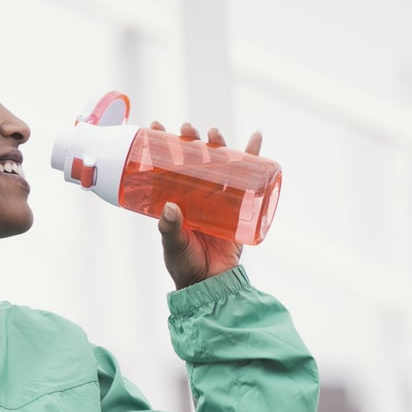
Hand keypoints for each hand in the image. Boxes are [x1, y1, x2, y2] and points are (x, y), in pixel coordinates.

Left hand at [154, 120, 262, 289]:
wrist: (211, 285)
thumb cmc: (185, 265)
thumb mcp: (173, 245)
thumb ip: (170, 228)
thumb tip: (171, 207)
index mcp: (174, 199)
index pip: (165, 165)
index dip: (160, 144)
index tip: (155, 125)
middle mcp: (195, 194)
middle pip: (194, 158)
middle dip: (191, 139)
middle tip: (187, 129)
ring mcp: (217, 198)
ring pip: (220, 163)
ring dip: (218, 143)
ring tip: (214, 132)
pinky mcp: (239, 205)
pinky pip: (249, 178)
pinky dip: (254, 156)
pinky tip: (256, 137)